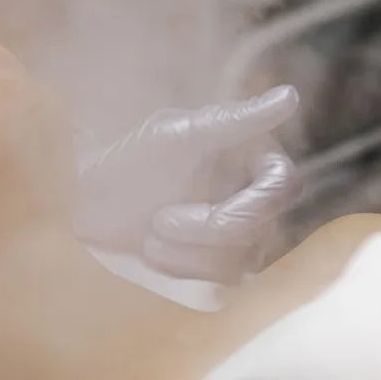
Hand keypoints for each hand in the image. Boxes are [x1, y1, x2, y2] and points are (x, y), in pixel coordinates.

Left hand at [74, 87, 300, 282]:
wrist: (91, 201)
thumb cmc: (133, 159)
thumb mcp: (179, 134)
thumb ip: (235, 120)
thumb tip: (289, 95)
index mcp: (253, 159)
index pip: (283, 185)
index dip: (250, 207)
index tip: (210, 212)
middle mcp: (256, 197)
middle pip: (260, 230)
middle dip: (204, 231)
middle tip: (157, 221)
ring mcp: (242, 235)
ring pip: (242, 261)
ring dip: (188, 253)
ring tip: (149, 236)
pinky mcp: (222, 266)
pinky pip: (224, 284)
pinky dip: (184, 268)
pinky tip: (153, 251)